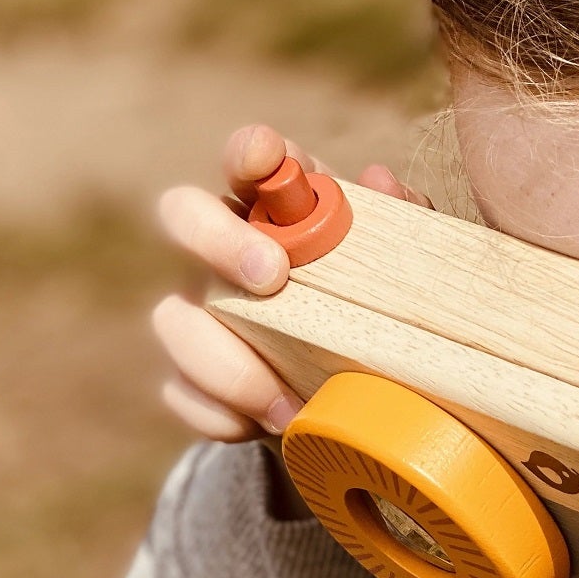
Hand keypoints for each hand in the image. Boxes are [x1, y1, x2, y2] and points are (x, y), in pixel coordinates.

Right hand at [150, 123, 430, 441]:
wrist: (355, 401)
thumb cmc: (377, 311)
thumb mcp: (405, 271)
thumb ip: (407, 225)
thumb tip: (385, 182)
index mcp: (276, 210)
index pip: (250, 160)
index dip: (251, 151)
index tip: (267, 158)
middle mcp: (224, 251)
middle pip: (180, 213)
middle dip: (217, 240)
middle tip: (271, 277)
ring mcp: (201, 314)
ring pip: (172, 317)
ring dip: (227, 361)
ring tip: (289, 402)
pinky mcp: (194, 381)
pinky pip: (180, 393)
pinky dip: (219, 414)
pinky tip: (267, 426)